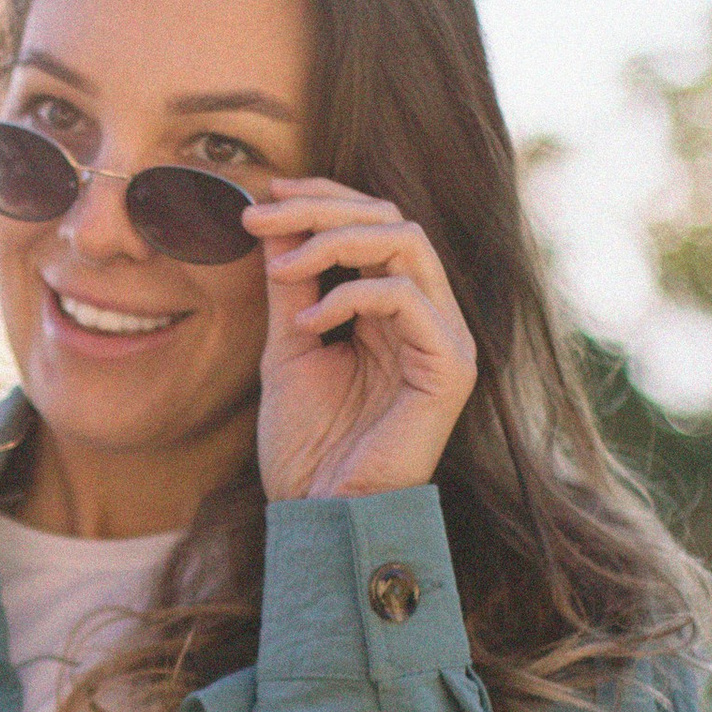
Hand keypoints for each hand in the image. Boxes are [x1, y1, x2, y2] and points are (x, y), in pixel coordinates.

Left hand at [246, 182, 478, 501]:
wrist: (321, 514)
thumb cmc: (307, 445)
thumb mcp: (288, 346)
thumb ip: (291, 284)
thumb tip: (274, 219)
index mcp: (395, 309)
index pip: (375, 224)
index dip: (324, 200)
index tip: (264, 197)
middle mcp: (428, 315)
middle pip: (392, 220)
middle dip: (322, 209)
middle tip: (261, 214)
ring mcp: (445, 338)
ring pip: (407, 242)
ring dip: (335, 240)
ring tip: (282, 268)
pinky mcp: (450, 366)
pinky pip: (407, 297)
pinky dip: (350, 297)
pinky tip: (306, 323)